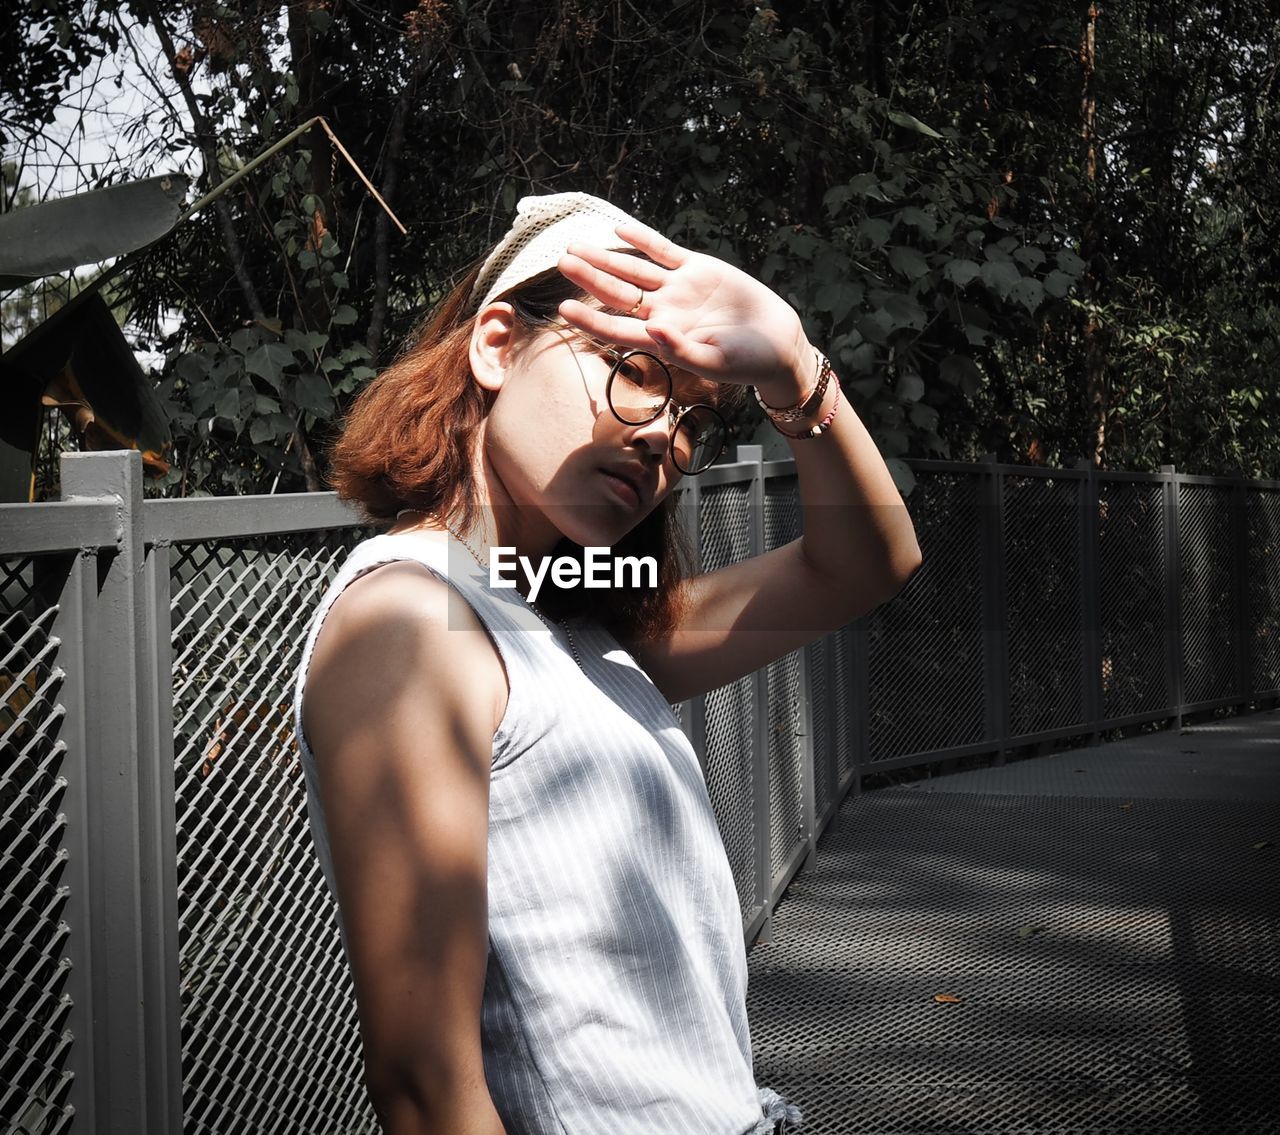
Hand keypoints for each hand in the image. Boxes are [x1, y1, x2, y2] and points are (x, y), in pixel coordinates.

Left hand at [555, 220, 812, 392]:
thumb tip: (652, 329)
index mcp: (662, 339)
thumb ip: (681, 350)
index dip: (590, 319)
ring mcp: (678, 289)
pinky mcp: (697, 270)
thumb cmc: (745, 363)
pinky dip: (641, 239)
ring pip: (634, 269)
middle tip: (562, 262)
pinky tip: (617, 230)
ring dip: (605, 258)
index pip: (617, 329)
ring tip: (576, 247)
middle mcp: (664, 312)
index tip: (564, 309)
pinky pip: (663, 250)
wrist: (776, 343)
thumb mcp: (713, 362)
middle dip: (590, 278)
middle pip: (618, 293)